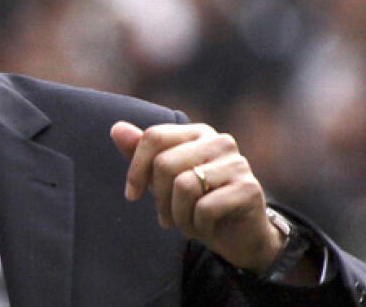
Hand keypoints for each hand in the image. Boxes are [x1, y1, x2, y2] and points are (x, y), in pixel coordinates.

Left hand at [110, 121, 285, 273]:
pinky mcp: (249, 189)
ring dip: (178, 215)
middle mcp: (220, 141)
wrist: (240, 236)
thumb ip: (141, 153)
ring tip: (185, 224)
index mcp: (198, 133)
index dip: (136, 169)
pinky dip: (197, 225)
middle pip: (165, 163)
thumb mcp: (163, 180)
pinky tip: (205, 229)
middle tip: (165, 218)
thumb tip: (116, 128)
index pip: (154, 137)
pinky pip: (205, 208)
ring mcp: (237, 163)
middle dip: (158, 198)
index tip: (132, 195)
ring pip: (184, 186)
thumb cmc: (198, 202)